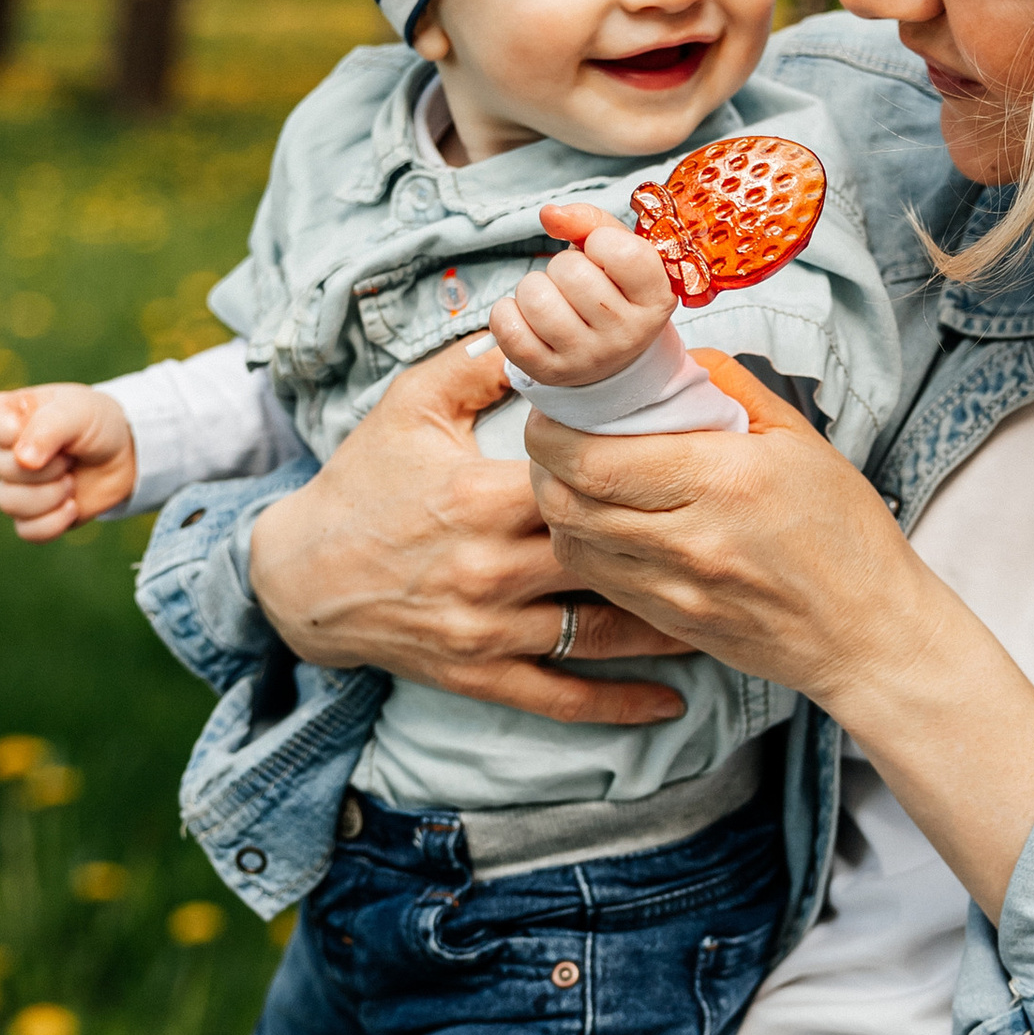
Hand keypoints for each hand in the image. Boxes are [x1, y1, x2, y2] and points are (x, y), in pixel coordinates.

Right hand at [0, 382, 138, 538]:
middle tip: (70, 457)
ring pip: (9, 503)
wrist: (127, 456)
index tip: (41, 429)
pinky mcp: (35, 515)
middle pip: (2, 468)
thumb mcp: (78, 413)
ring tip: (72, 481)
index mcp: (11, 415)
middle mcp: (8, 451)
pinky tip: (72, 506)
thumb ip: (49, 429)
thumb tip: (23, 461)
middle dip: (45, 467)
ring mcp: (19, 485)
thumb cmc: (97, 424)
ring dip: (50, 495)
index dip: (9, 432)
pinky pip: (26, 530)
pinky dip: (53, 522)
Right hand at [245, 334, 689, 725]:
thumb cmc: (362, 483)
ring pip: (598, 634)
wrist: (300, 576)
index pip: (583, 486)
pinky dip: (618, 705)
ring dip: (664, 629)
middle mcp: (491, 568)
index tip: (696, 468)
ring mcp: (488, 628)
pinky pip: (560, 696)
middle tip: (733, 543)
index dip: (641, 478)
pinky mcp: (479, 673)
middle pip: (605, 560)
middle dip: (669, 552)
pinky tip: (670, 702)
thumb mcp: (410, 406)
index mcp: (483, 497)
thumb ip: (480, 363)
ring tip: (722, 612)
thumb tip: (550, 329)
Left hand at [489, 200, 676, 389]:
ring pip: (535, 297)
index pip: (623, 253)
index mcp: (655, 298)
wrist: (609, 355)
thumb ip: (590, 221)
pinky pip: (508, 327)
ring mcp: (588, 357)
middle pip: (570, 271)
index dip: (601, 240)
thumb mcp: (618, 251)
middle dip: (562, 264)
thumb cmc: (612, 289)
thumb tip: (549, 215)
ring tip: (552, 299)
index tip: (602, 252)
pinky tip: (527, 316)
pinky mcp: (550, 372)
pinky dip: (507, 312)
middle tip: (574, 281)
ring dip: (533, 288)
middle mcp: (627, 334)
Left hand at [524, 357, 1033, 918]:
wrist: (869, 633)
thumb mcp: (799, 440)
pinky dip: (583, 542)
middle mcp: (690, 539)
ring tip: (572, 474)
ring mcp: (675, 589)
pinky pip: (598, 578)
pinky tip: (601, 519)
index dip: (554, 430)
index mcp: (724, 480)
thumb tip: (672, 357)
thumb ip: (729, 389)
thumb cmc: (845, 533)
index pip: (595, 458)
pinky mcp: (669, 621)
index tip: (556, 406)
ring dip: (556, 503)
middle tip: (553, 434)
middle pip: (567, 501)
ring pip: (571, 543)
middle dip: (543, 461)